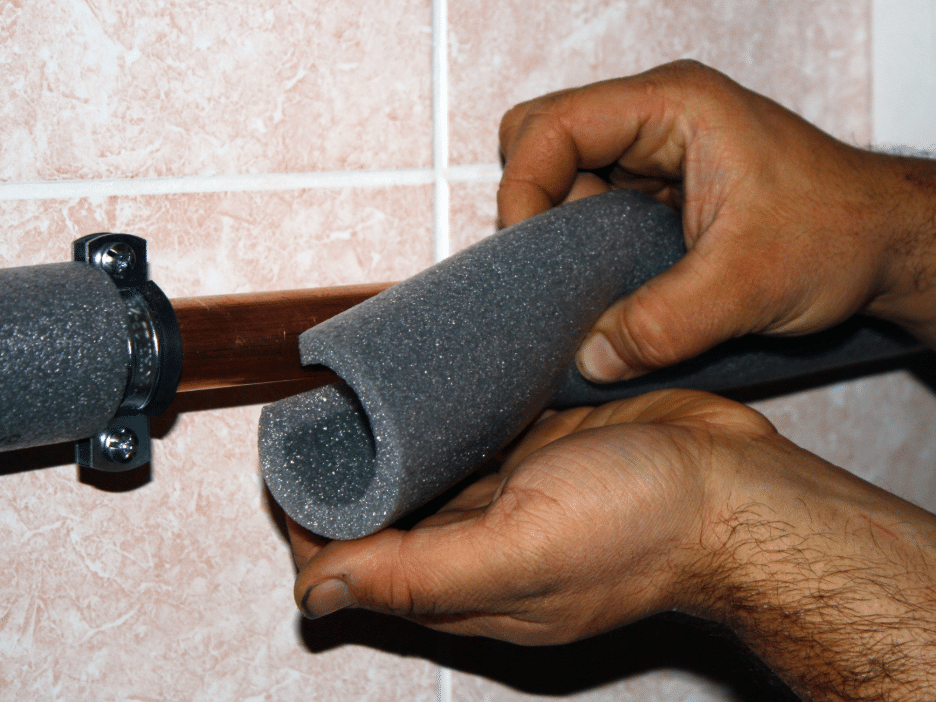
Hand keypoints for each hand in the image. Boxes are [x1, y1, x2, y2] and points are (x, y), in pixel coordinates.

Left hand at [289, 390, 772, 643]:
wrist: (735, 487)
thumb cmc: (644, 526)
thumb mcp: (522, 555)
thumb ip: (418, 578)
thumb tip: (315, 599)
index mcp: (467, 587)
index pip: (358, 565)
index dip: (315, 524)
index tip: (293, 469)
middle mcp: (480, 546)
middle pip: (382, 518)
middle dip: (342, 476)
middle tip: (314, 419)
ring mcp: (509, 496)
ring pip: (422, 474)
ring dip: (385, 443)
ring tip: (352, 397)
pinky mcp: (536, 452)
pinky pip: (469, 436)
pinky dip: (438, 419)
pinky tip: (420, 390)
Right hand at [498, 60, 935, 381]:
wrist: (884, 246)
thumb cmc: (843, 232)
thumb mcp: (749, 284)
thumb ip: (664, 324)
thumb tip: (589, 358)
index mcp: (672, 108)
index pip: (553, 126)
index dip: (523, 188)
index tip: (526, 254)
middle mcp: (654, 122)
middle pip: (543, 144)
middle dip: (535, 208)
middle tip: (554, 269)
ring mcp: (653, 158)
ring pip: (563, 183)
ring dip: (562, 240)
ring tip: (591, 289)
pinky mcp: (655, 195)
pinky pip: (591, 215)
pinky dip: (586, 256)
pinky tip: (609, 291)